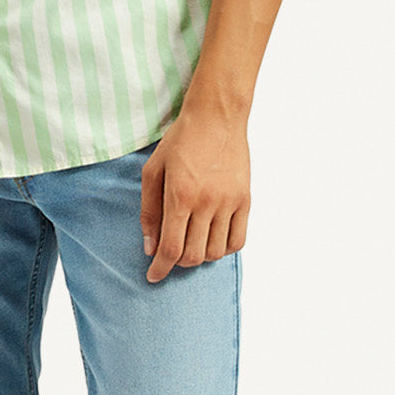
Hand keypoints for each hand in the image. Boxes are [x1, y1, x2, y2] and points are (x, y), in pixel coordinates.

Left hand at [140, 105, 249, 282]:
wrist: (216, 117)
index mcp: (180, 195)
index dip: (160, 268)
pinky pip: (238, 241)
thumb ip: (149, 211)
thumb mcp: (153, 170)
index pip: (171, 248)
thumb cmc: (180, 141)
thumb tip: (150, 247)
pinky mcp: (245, 200)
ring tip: (191, 242)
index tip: (153, 276)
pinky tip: (212, 238)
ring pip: (216, 252)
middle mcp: (207, 202)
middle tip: (171, 252)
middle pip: (193, 255)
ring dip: (200, 256)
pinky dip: (224, 249)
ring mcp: (229, 202)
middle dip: (177, 262)